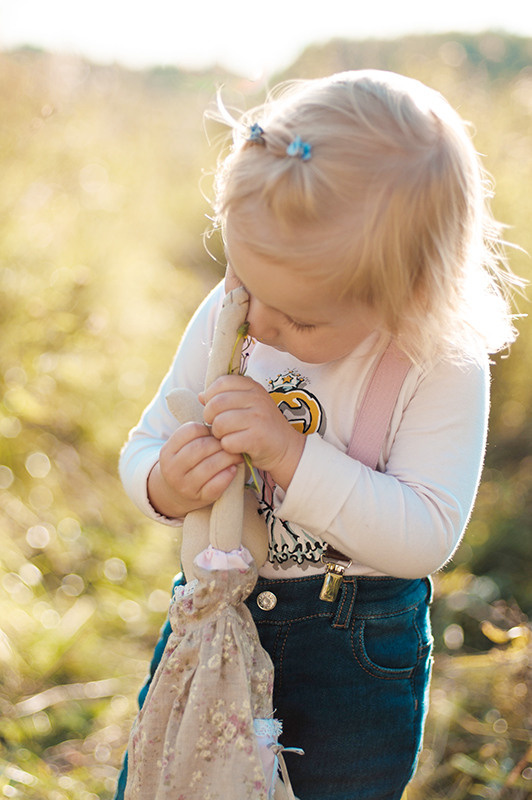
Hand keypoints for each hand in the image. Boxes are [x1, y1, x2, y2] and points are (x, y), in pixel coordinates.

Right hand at [147, 422, 242, 517]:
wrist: (175, 494)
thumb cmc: (186, 463)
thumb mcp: (182, 447)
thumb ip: (197, 434)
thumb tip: (223, 419)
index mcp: (168, 451)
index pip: (190, 430)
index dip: (207, 428)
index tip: (216, 432)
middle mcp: (172, 469)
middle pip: (201, 447)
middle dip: (220, 443)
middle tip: (232, 442)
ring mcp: (185, 485)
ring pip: (210, 466)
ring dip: (228, 458)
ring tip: (237, 454)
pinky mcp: (199, 498)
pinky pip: (216, 485)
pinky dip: (228, 475)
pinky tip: (233, 469)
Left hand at [201, 375, 304, 490]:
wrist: (287, 449)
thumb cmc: (261, 426)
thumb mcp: (247, 405)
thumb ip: (225, 397)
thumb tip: (201, 395)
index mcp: (253, 387)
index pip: (221, 382)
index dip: (211, 396)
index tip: (215, 408)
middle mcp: (257, 399)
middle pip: (216, 403)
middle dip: (210, 418)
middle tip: (218, 426)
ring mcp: (258, 418)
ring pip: (219, 423)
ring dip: (218, 434)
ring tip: (227, 436)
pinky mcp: (257, 438)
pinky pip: (228, 441)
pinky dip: (228, 447)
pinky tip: (236, 446)